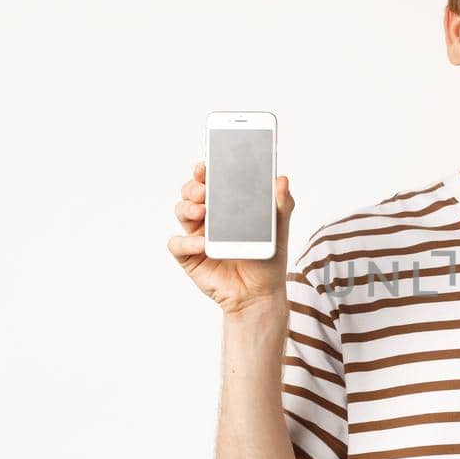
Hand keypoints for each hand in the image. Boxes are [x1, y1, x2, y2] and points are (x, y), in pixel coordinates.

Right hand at [167, 160, 295, 316]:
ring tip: (203, 211)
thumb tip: (282, 179)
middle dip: (194, 186)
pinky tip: (202, 244)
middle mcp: (208, 218)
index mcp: (227, 206)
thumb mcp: (279, 231)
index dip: (205, 171)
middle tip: (205, 189)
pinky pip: (177, 244)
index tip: (206, 165)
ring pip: (181, 211)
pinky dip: (186, 242)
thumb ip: (281, 205)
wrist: (261, 294)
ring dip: (188, 207)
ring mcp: (197, 236)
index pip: (212, 182)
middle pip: (191, 192)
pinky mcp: (189, 257)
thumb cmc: (267, 260)